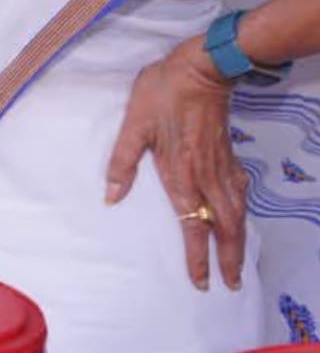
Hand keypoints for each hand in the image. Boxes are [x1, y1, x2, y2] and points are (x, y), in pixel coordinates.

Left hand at [106, 36, 246, 290]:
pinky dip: (243, 212)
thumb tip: (110, 196)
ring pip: (236, 213)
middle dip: (228, 258)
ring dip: (239, 240)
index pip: (192, 224)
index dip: (198, 255)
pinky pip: (240, 192)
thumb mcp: (134, 124)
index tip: (202, 281)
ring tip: (239, 262)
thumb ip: (122, 162)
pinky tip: (240, 215)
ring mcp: (222, 166)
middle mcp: (206, 176)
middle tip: (231, 284)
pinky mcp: (230, 153)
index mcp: (180, 172)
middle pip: (223, 226)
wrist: (201, 68)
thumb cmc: (162, 93)